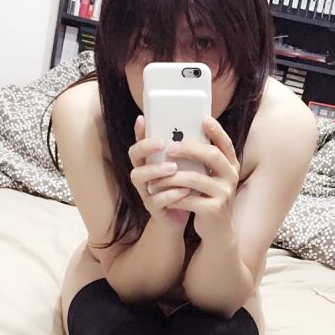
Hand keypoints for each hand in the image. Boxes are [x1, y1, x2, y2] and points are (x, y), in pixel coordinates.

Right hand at [129, 115, 191, 229]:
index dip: (139, 132)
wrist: (184, 215)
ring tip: (174, 168)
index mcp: (149, 160)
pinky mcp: (153, 208)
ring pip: (139, 177)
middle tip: (163, 143)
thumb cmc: (184, 184)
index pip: (139, 141)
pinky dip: (170, 194)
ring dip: (156, 171)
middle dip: (146, 148)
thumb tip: (200, 124)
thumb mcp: (185, 166)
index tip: (143, 119)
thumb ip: (185, 150)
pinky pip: (156, 200)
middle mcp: (142, 173)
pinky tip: (184, 190)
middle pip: (134, 156)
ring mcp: (145, 191)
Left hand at [162, 117, 240, 241]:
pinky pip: (189, 199)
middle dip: (189, 149)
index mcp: (230, 166)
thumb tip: (178, 139)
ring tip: (157, 175)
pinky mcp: (214, 210)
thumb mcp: (210, 179)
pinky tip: (163, 196)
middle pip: (212, 155)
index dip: (216, 131)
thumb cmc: (208, 200)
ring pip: (196, 178)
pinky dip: (173, 197)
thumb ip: (202, 162)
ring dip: (173, 176)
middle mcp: (231, 177)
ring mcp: (224, 194)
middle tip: (170, 148)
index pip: (226, 144)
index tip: (204, 119)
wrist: (218, 232)